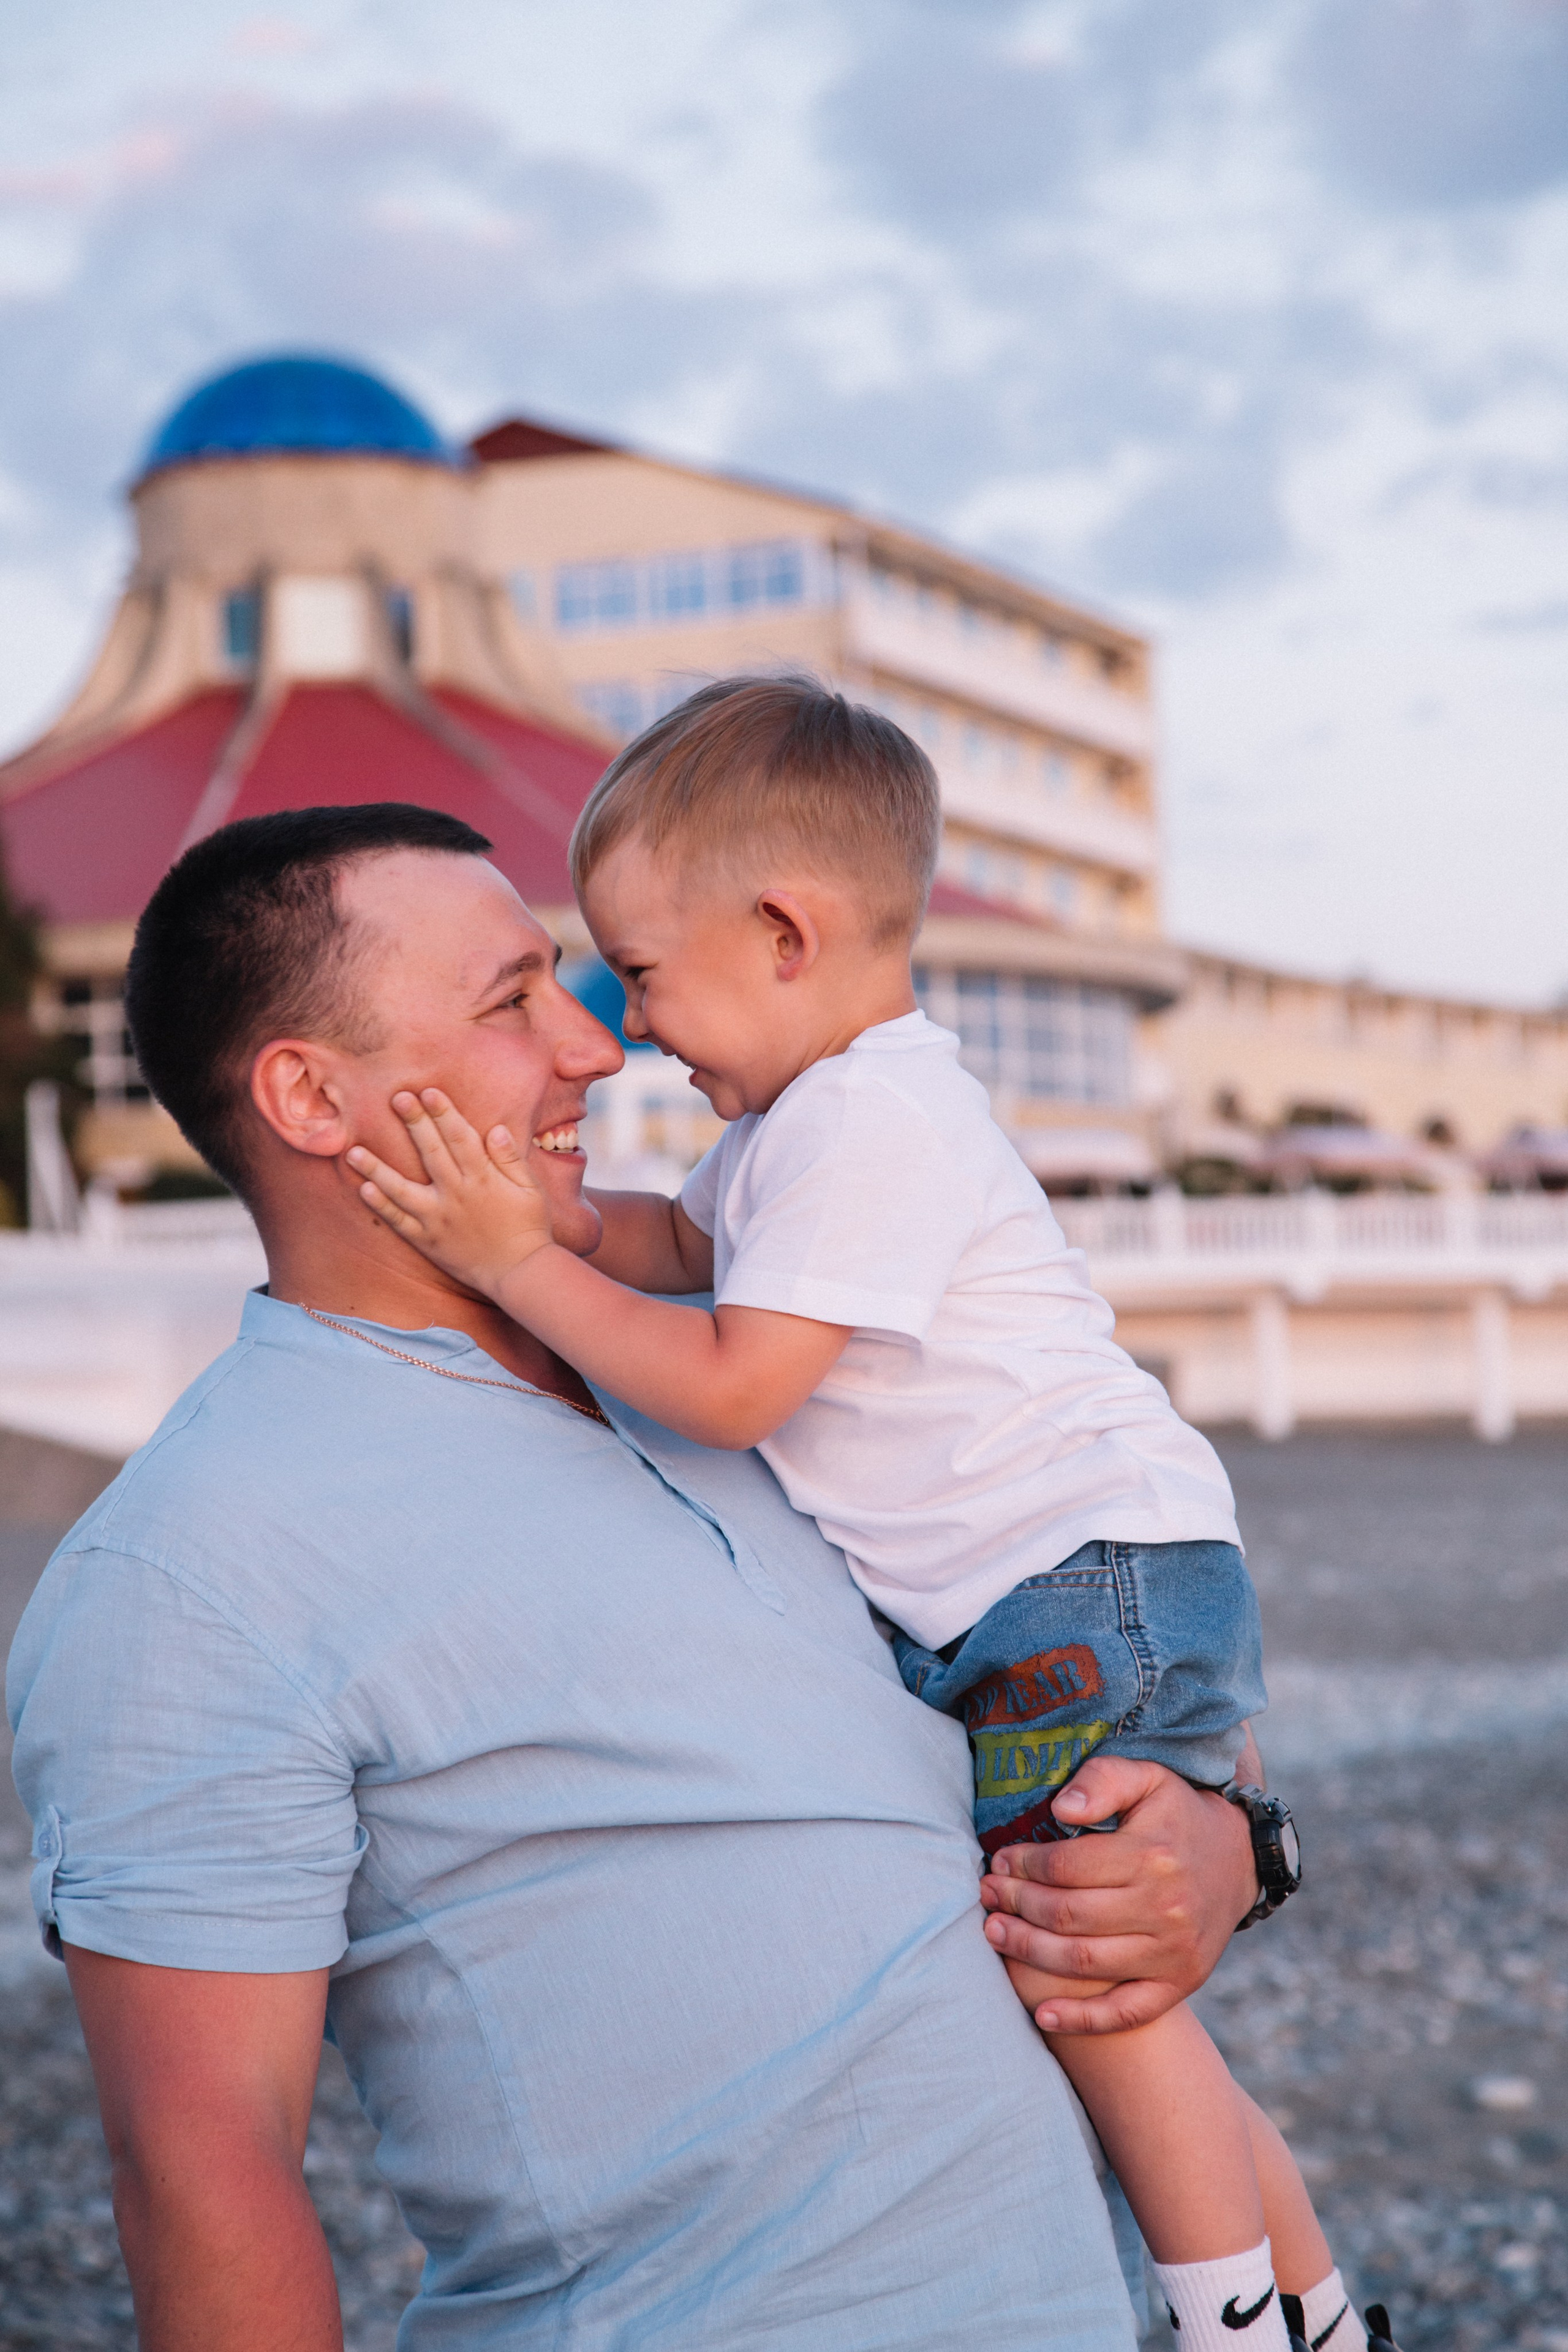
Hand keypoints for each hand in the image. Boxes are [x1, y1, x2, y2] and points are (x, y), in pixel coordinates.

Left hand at [347, 1089, 553, 1295]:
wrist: (520, 1272)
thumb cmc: (529, 1227)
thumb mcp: (530, 1189)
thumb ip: (511, 1158)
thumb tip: (495, 1129)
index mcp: (483, 1178)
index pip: (460, 1137)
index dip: (443, 1112)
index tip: (428, 1091)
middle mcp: (457, 1194)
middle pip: (431, 1152)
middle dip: (414, 1122)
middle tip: (396, 1097)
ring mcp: (438, 1218)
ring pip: (402, 1189)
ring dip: (377, 1168)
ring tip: (353, 1151)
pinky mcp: (427, 1240)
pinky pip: (399, 1221)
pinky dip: (381, 1206)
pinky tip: (364, 1189)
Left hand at [978, 1753, 1256, 2035]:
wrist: (1239, 1860)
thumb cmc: (1177, 1814)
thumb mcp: (1148, 1777)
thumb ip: (1103, 1779)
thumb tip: (1059, 1808)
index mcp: (1152, 1854)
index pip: (1066, 1867)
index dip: (1024, 1865)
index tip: (999, 1860)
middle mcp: (1165, 1907)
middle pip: (1068, 1915)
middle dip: (1016, 1905)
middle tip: (986, 1895)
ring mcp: (1174, 1952)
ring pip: (1085, 1962)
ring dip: (1029, 1951)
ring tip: (994, 1933)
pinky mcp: (1181, 1984)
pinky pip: (1127, 2011)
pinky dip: (1082, 2019)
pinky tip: (1042, 2015)